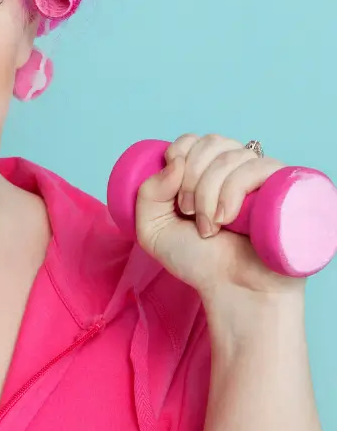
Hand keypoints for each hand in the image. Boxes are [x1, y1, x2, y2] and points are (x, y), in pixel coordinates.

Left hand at [134, 133, 304, 303]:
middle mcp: (237, 169)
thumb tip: (174, 162)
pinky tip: (227, 218)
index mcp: (208, 171)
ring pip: (231, 156)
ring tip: (208, 227)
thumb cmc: (198, 261)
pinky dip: (233, 189)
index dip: (178, 156)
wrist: (234, 291)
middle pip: (211, 142)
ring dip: (208, 192)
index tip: (174, 195)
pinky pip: (258, 166)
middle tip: (188, 213)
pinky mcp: (284, 187)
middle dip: (191, 178)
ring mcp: (262, 177)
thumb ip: (147, 193)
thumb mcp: (153, 229)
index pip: (194, 139)